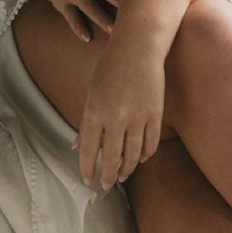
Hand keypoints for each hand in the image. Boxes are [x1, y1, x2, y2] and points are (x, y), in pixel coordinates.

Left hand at [75, 33, 167, 188]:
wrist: (138, 46)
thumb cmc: (111, 67)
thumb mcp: (92, 92)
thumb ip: (86, 122)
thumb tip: (76, 146)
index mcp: (95, 112)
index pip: (88, 150)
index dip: (87, 169)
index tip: (88, 180)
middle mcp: (115, 118)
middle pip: (111, 157)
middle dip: (107, 175)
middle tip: (106, 185)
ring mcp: (137, 117)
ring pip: (133, 154)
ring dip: (127, 168)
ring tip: (122, 175)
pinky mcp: (155, 114)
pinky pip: (151, 143)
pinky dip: (146, 154)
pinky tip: (142, 159)